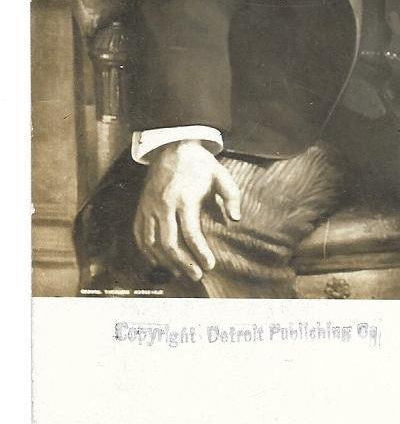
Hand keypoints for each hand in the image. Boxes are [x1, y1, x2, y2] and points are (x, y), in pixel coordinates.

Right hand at [133, 141, 240, 281]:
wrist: (171, 147)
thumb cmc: (199, 165)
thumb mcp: (220, 175)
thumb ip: (231, 196)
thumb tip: (235, 219)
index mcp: (184, 198)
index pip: (190, 233)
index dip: (200, 252)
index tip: (209, 265)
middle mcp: (163, 205)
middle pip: (169, 243)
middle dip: (183, 263)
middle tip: (196, 276)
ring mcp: (149, 208)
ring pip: (152, 243)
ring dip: (165, 262)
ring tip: (181, 272)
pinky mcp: (141, 208)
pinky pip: (139, 235)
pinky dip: (147, 252)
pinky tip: (159, 262)